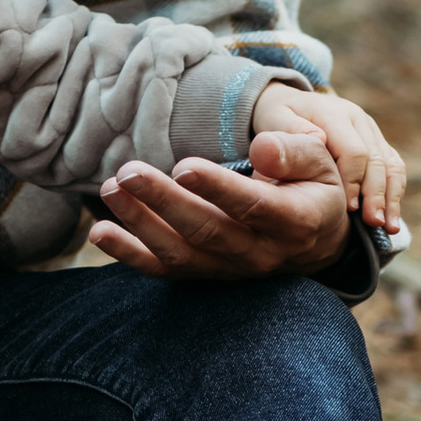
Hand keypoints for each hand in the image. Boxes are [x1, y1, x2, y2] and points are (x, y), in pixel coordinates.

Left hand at [92, 133, 352, 279]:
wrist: (314, 242)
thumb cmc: (312, 188)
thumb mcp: (322, 163)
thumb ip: (294, 151)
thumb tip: (262, 146)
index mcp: (293, 221)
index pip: (252, 206)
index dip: (218, 189)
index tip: (184, 166)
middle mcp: (259, 253)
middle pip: (206, 231)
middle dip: (163, 202)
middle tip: (128, 172)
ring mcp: (228, 269)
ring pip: (179, 253)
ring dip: (139, 223)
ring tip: (110, 189)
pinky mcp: (204, 274)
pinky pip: (164, 271)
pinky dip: (129, 254)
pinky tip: (99, 232)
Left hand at [250, 80, 405, 234]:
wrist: (289, 105)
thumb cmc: (277, 118)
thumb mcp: (274, 119)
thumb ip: (290, 129)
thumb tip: (318, 139)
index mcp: (334, 114)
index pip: (353, 151)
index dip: (353, 180)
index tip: (348, 208)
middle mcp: (357, 120)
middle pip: (376, 160)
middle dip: (376, 193)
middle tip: (372, 222)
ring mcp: (370, 131)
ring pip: (390, 164)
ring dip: (390, 197)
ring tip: (387, 227)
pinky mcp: (377, 143)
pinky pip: (393, 167)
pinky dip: (394, 193)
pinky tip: (391, 219)